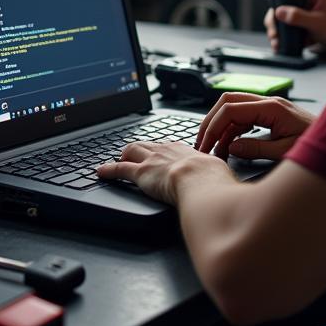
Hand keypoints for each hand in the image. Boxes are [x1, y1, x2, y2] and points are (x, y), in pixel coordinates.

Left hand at [96, 140, 228, 203]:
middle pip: (148, 144)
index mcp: (185, 149)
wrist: (199, 179)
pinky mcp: (140, 173)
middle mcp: (166, 150)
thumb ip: (216, 174)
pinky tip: (100, 172)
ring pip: (132, 150)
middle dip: (140, 149)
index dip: (163, 151)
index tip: (162, 154)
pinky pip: (119, 169)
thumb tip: (225, 181)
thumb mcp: (219, 171)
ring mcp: (152, 160)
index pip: (170, 146)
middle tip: (135, 155)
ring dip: (124, 155)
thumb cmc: (213, 178)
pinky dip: (108, 170)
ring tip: (119, 161)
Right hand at [195, 93, 315, 161]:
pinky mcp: (270, 115)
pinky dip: (232, 130)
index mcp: (271, 107)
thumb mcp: (286, 151)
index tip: (206, 145)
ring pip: (234, 109)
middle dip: (211, 122)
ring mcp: (269, 108)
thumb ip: (257, 149)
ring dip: (221, 127)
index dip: (213, 127)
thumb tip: (231, 148)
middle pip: (227, 102)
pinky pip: (244, 117)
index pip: (231, 109)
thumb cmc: (318, 145)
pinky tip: (230, 146)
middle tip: (202, 143)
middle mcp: (268, 103)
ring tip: (215, 150)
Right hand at [263, 0, 325, 52]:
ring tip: (276, 37)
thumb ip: (299, 17)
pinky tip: (281, 40)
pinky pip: (290, 17)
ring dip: (277, 22)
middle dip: (275, 6)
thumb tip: (279, 12)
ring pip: (285, 6)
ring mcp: (308, 4)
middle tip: (272, 19)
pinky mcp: (305, 14)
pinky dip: (283, 28)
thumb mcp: (318, 23)